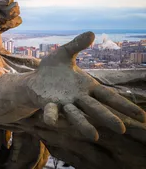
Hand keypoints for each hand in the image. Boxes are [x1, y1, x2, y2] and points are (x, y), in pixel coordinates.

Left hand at [28, 31, 145, 140]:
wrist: (34, 80)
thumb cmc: (52, 69)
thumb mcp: (64, 53)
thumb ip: (76, 45)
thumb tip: (91, 33)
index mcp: (87, 86)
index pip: (108, 97)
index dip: (124, 105)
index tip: (141, 116)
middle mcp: (79, 98)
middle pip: (96, 109)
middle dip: (108, 118)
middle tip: (122, 129)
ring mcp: (64, 104)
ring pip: (77, 115)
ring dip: (84, 124)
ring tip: (95, 136)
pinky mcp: (49, 105)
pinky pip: (52, 112)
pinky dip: (52, 116)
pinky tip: (51, 121)